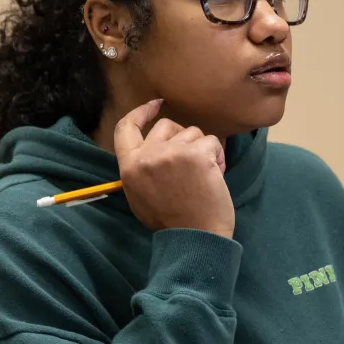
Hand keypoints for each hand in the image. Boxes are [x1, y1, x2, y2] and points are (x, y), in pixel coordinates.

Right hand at [113, 99, 233, 239]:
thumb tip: (152, 147)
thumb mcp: (139, 196)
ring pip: (192, 132)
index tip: (154, 105)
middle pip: (165, 125)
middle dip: (181, 137)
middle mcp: (147, 155)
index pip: (126, 128)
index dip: (141, 112)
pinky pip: (212, 142)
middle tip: (190, 160)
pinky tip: (215, 175)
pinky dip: (217, 156)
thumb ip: (140, 169)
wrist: (195, 238)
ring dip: (201, 149)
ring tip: (204, 175)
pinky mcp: (197, 154)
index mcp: (129, 167)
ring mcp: (172, 153)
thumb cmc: (170, 222)